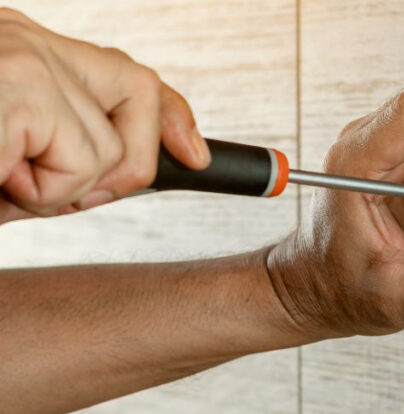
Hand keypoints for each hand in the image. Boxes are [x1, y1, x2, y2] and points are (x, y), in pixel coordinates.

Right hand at [0, 8, 209, 221]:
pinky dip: (38, 195)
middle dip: (123, 167)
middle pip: (139, 99)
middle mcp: (26, 39)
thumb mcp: (6, 152)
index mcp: (21, 49)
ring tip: (0, 181)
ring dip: (58, 191)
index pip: (126, 72)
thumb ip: (50, 157)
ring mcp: (25, 58)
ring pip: (109, 148)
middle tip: (56, 196)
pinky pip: (78, 165)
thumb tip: (102, 185)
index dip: (171, 117)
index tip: (196, 156)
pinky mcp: (18, 88)